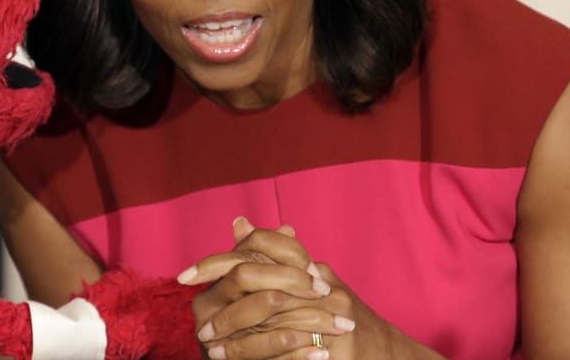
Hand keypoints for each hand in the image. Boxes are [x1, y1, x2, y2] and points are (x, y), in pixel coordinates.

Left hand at [178, 218, 442, 359]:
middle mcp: (318, 283)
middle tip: (197, 320)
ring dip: (235, 334)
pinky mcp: (331, 343)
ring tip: (209, 344)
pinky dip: (258, 353)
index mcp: (306, 266)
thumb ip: (270, 254)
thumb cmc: (338, 315)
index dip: (218, 261)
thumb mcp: (304, 279)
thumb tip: (237, 223)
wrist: (383, 350)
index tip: (186, 275)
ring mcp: (326, 313)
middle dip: (224, 304)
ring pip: (268, 318)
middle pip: (258, 282)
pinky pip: (286, 348)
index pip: (257, 249)